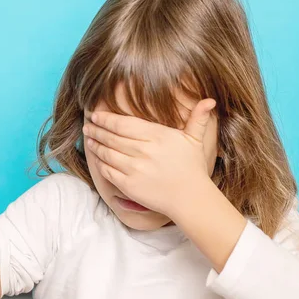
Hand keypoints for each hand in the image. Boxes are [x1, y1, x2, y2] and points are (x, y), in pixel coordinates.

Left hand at [82, 99, 216, 217]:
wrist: (190, 198)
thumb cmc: (192, 168)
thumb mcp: (195, 140)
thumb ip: (198, 118)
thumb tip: (210, 100)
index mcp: (157, 136)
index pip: (123, 124)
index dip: (106, 119)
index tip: (96, 115)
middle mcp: (143, 151)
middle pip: (112, 137)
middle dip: (97, 130)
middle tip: (88, 126)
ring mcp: (135, 169)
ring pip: (107, 153)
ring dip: (95, 145)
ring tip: (89, 139)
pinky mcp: (129, 185)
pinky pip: (108, 170)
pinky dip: (100, 163)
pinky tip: (96, 157)